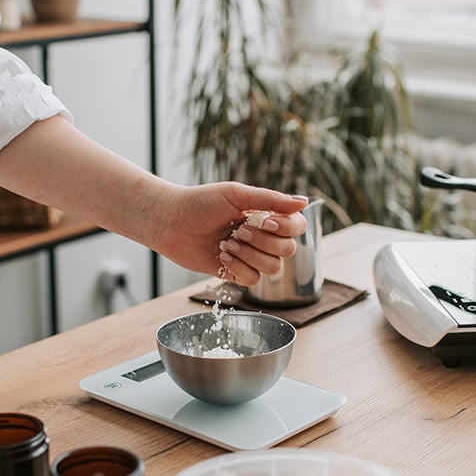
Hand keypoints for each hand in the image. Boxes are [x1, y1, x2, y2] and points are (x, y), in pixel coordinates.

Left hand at [151, 182, 308, 285]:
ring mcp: (249, 256)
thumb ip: (271, 199)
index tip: (264, 220)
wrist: (170, 222)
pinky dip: (238, 268)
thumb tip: (305, 202)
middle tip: (238, 230)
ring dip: (250, 255)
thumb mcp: (236, 195)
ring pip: (273, 268)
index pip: (297, 227)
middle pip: (288, 250)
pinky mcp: (234, 272)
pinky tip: (221, 255)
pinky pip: (253, 280)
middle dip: (263, 242)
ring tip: (227, 243)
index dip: (286, 228)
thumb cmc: (200, 203)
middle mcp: (261, 236)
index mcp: (265, 215)